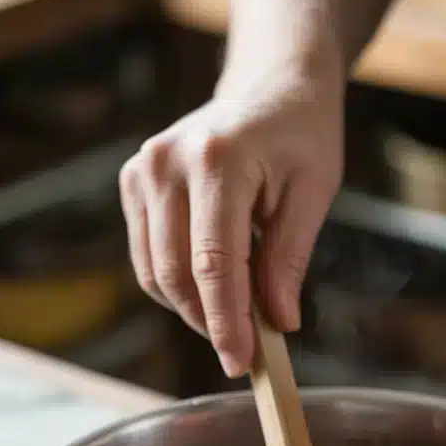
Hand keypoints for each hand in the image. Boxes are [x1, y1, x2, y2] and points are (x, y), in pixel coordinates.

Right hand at [119, 62, 343, 376]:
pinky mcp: (133, 182)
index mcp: (217, 161)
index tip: (242, 362)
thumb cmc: (301, 134)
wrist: (270, 83)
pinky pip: (147, 256)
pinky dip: (177, 285)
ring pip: (155, 272)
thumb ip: (288, 260)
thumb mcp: (312, 194)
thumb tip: (277, 324)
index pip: (214, 264)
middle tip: (247, 351)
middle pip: (177, 273)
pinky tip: (212, 287)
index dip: (227, 322)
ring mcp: (143, 171)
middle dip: (210, 322)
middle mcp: (167, 164)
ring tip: (234, 318)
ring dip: (192, 308)